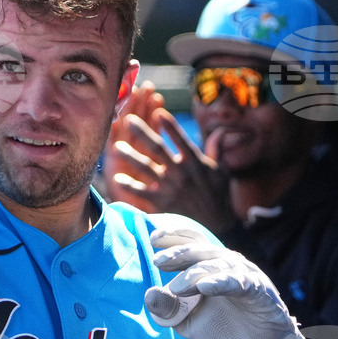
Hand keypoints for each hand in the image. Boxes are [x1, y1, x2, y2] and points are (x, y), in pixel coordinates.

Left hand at [107, 101, 233, 231]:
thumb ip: (216, 150)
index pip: (181, 139)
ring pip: (146, 167)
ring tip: (116, 146)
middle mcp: (180, 172)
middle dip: (142, 132)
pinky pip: (142, 192)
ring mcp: (169, 187)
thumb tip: (219, 131)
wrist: (216, 226)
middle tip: (128, 119)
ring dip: (130, 156)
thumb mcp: (220, 171)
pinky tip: (116, 179)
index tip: (158, 112)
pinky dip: (129, 186)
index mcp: (195, 162)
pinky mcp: (162, 202)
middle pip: (158, 147)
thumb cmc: (218, 195)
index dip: (170, 125)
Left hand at [146, 226, 308, 338]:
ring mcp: (244, 275)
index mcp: (208, 265)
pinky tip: (205, 287)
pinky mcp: (260, 290)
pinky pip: (239, 282)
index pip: (190, 242)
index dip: (172, 237)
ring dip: (194, 275)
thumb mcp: (187, 321)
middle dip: (177, 254)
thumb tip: (148, 296)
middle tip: (157, 261)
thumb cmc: (223, 328)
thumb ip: (168, 309)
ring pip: (217, 266)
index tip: (152, 239)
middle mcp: (226, 263)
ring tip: (177, 287)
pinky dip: (221, 282)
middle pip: (200, 250)